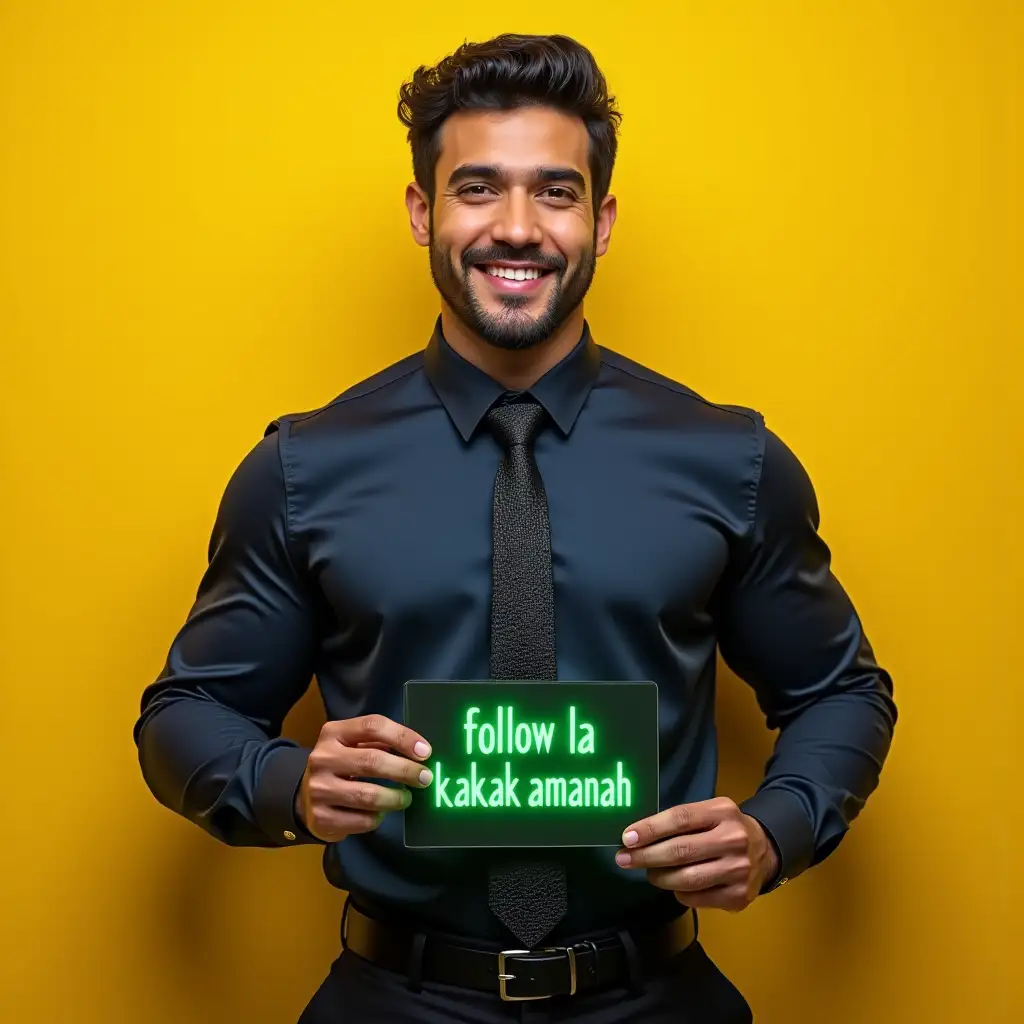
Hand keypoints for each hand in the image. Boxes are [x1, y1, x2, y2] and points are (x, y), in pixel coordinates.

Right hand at [295, 715, 432, 842]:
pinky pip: (361, 820)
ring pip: (368, 796)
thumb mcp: (354, 745)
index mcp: (333, 733)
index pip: (372, 727)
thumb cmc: (342, 765)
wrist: (306, 796)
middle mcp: (322, 758)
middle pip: (372, 761)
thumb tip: (420, 752)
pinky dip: (378, 818)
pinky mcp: (321, 818)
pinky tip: (381, 813)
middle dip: (405, 770)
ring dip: (395, 798)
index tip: (425, 752)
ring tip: (405, 798)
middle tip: (425, 778)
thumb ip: (381, 743)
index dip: (402, 737)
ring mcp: (319, 789)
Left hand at [615, 797, 779, 911]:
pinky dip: (679, 892)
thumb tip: (637, 836)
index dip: (650, 828)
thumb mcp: (709, 812)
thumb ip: (680, 820)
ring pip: (686, 879)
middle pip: (680, 851)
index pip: (680, 818)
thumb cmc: (725, 828)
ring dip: (659, 877)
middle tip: (624, 859)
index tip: (627, 838)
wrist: (766, 851)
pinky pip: (696, 898)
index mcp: (722, 812)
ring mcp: (738, 870)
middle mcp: (733, 840)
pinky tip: (676, 885)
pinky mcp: (739, 896)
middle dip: (646, 856)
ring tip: (649, 872)